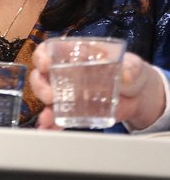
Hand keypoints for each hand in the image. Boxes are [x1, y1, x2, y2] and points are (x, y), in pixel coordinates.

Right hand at [30, 43, 167, 130]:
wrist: (138, 96)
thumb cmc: (130, 72)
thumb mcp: (132, 66)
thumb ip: (131, 67)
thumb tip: (126, 74)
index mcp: (75, 55)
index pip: (49, 51)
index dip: (41, 56)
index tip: (45, 65)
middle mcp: (65, 72)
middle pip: (41, 75)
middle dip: (40, 86)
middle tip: (50, 97)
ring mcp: (67, 92)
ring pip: (46, 96)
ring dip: (44, 107)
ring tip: (48, 117)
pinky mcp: (73, 109)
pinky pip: (58, 116)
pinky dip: (52, 123)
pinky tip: (49, 128)